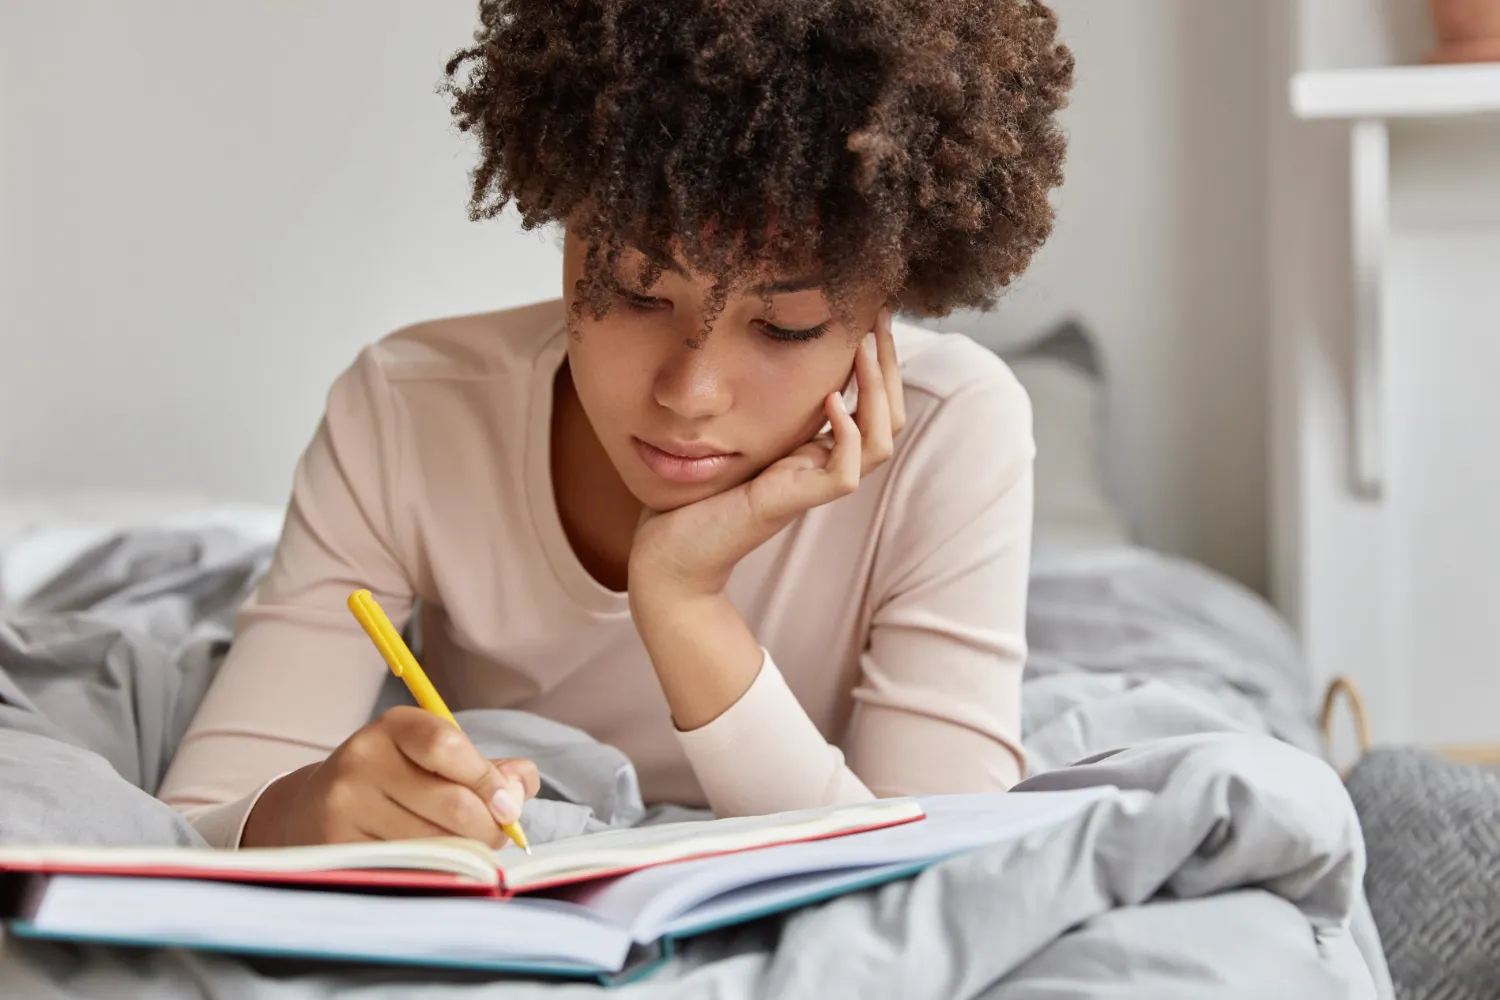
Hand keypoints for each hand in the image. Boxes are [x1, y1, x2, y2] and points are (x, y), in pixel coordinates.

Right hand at [241, 706, 539, 848]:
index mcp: (395, 727)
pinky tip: (434, 866)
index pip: (446, 745)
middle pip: (451, 803)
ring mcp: (344, 805)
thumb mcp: (437, 760)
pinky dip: (434, 873)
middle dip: (488, 828)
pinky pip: (407, 869)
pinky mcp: (336, 847)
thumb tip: (521, 787)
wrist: (312, 811)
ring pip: (434, 843)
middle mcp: (362, 759)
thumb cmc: (396, 783)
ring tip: (463, 850)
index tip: (508, 807)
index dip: (486, 779)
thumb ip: (490, 770)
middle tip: (496, 838)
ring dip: (464, 854)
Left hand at [630, 308, 906, 599]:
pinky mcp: (792, 503)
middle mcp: (821, 467)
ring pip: (879, 442)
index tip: (870, 314)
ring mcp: (811, 487)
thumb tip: (761, 346)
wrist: (667, 554)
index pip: (872, 404)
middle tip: (879, 318)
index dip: (879, 362)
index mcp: (814, 450)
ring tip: (863, 349)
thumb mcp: (732, 431)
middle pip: (888, 418)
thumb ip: (757, 402)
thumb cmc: (692, 493)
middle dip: (888, 365)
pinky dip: (846, 435)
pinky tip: (831, 401)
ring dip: (877, 392)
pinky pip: (844, 473)